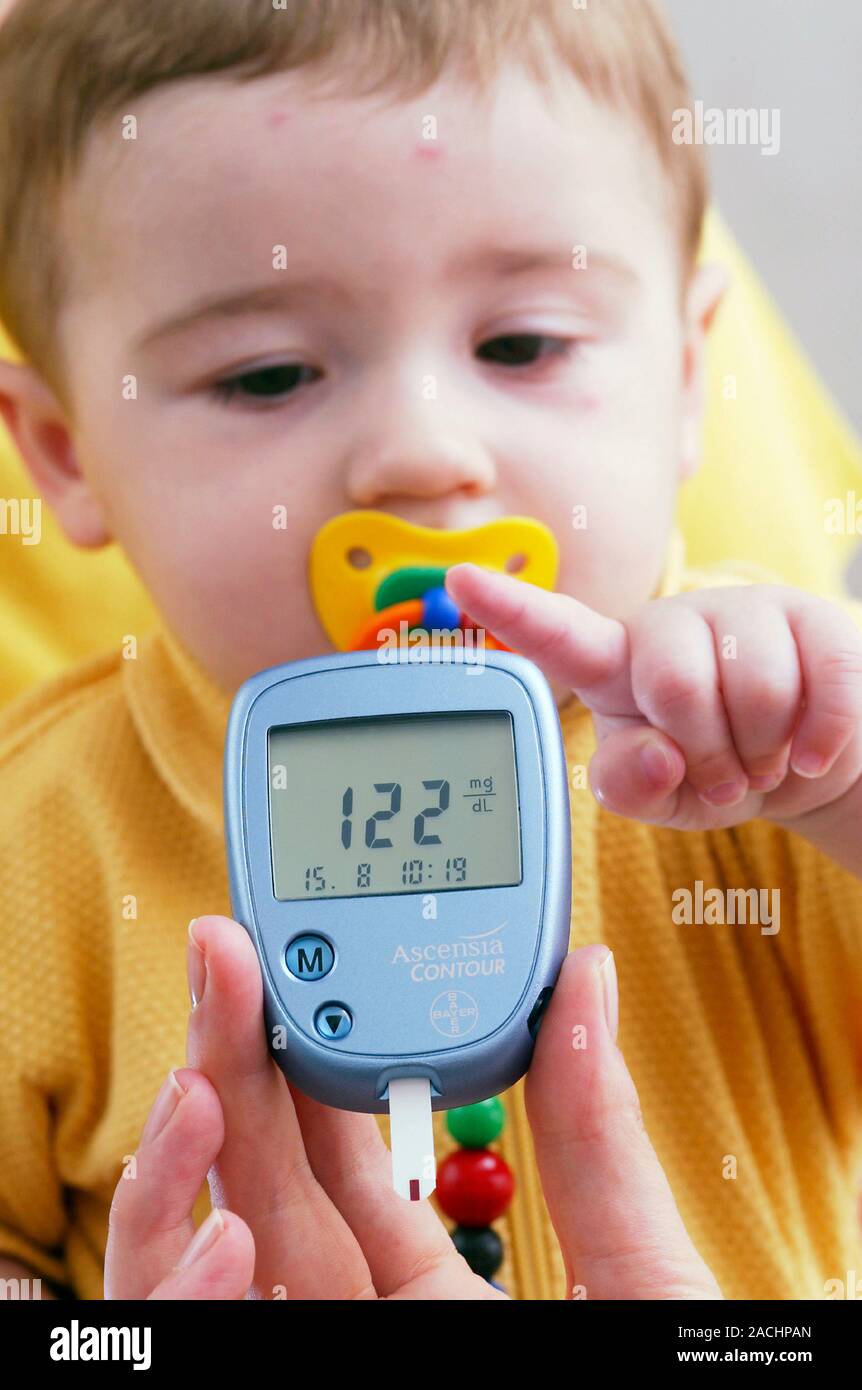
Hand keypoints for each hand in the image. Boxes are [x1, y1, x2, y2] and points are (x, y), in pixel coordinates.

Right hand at [105, 918, 720, 1298]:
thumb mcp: (640, 1283)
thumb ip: (597, 1144)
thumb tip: (584, 988)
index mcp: (439, 1297)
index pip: (346, 1166)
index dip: (311, 1064)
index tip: (303, 972)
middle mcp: (361, 1331)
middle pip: (266, 1190)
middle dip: (235, 1066)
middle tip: (226, 961)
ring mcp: (315, 1365)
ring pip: (209, 1265)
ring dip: (184, 1168)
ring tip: (206, 1074)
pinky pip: (201, 1356)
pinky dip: (182, 1295)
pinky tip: (221, 1230)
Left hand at [446, 567, 861, 831]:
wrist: (808, 760)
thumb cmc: (718, 770)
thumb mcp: (664, 797)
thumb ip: (633, 787)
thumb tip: (660, 754)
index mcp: (615, 666)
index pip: (558, 635)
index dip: (512, 607)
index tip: (460, 575)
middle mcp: (670, 627)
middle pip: (674, 686)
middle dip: (708, 755)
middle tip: (726, 775)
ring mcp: (741, 613)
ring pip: (753, 687)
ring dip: (764, 751)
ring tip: (763, 757)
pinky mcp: (810, 617)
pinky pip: (820, 685)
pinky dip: (820, 740)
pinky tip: (812, 751)